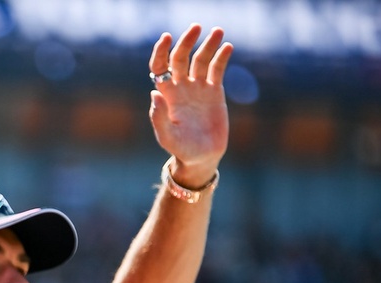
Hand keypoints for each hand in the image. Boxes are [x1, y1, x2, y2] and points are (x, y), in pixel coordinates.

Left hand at [147, 24, 232, 186]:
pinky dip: (221, 58)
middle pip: (181, 58)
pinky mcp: (214, 92)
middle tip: (196, 27)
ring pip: (201, 60)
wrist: (201, 157)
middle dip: (187, 42)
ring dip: (208, 45)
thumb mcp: (167, 136)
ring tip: (218, 31)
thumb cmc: (181, 149)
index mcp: (166, 95)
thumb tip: (154, 93)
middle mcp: (181, 88)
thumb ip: (158, 117)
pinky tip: (227, 47)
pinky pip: (216, 70)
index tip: (166, 37)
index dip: (161, 51)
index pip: (160, 67)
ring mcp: (198, 88)